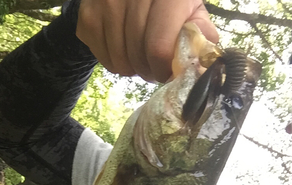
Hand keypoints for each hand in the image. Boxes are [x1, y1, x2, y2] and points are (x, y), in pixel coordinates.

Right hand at [76, 0, 218, 82]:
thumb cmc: (166, 1)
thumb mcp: (189, 6)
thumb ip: (200, 31)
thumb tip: (205, 57)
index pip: (158, 47)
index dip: (163, 68)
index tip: (166, 71)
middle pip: (138, 57)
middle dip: (148, 70)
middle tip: (153, 65)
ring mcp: (105, 3)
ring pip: (119, 62)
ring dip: (132, 68)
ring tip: (139, 56)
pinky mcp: (87, 16)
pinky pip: (104, 59)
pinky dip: (115, 62)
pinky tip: (123, 48)